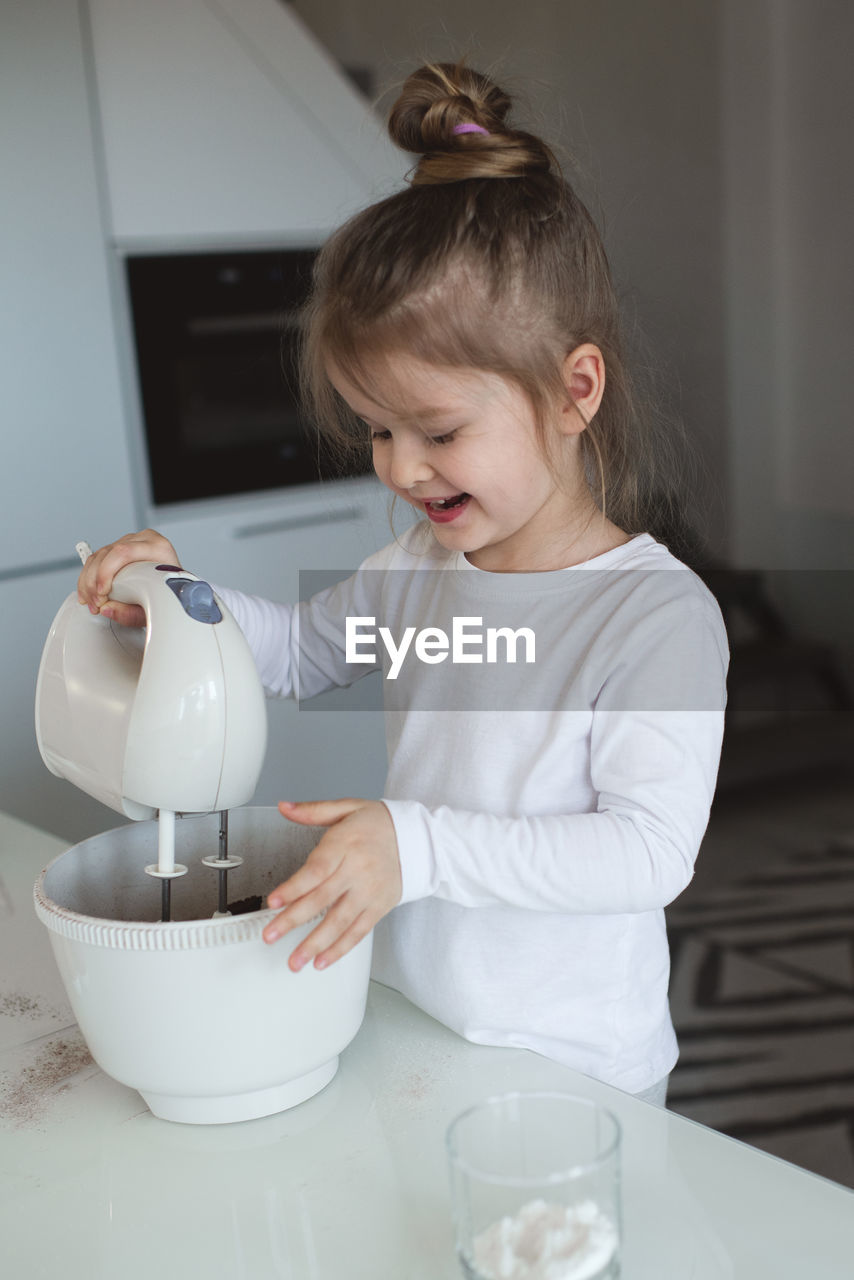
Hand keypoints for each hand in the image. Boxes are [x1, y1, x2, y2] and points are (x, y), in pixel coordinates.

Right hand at [77, 529, 179, 626]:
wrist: (174, 591)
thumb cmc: (169, 596)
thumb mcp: (156, 608)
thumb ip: (132, 613)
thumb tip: (107, 608)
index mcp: (158, 547)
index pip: (124, 552)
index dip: (107, 572)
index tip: (103, 593)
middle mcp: (143, 541)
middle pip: (107, 553)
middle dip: (94, 581)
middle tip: (96, 603)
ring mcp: (129, 543)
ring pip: (98, 556)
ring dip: (88, 581)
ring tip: (91, 602)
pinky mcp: (118, 550)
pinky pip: (96, 559)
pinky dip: (87, 578)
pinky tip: (87, 594)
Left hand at [263, 798, 401, 970]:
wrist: (418, 837)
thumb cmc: (379, 824)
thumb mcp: (346, 808)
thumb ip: (313, 810)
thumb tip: (284, 807)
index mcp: (346, 844)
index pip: (316, 870)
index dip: (294, 888)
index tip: (274, 902)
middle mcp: (358, 870)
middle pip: (322, 899)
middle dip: (293, 920)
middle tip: (270, 936)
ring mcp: (370, 892)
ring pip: (340, 922)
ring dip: (315, 944)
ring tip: (296, 961)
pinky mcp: (380, 907)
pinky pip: (359, 932)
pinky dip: (340, 949)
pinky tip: (322, 960)